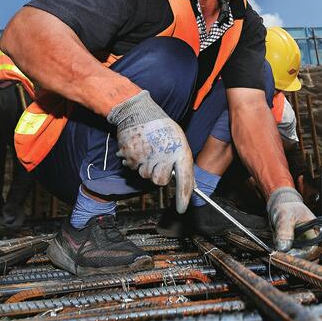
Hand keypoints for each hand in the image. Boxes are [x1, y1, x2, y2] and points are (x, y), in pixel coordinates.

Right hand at [108, 90, 193, 212]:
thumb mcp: (178, 139)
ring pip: (146, 176)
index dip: (184, 196)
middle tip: (157, 161)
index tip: (183, 209)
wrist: (138, 111)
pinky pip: (134, 168)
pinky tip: (139, 149)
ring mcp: (147, 156)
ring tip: (148, 150)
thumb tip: (188, 184)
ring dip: (146, 167)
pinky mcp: (132, 156)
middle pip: (160, 181)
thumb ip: (182, 160)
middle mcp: (165, 154)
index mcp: (180, 149)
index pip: (185, 178)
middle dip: (158, 175)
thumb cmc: (160, 126)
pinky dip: (135, 162)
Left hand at [266, 187, 316, 251]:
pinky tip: (278, 244)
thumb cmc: (287, 206)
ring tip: (279, 244)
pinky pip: (291, 254)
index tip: (288, 254)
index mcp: (317, 230)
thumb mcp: (284, 216)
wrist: (281, 204)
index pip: (315, 249)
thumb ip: (284, 231)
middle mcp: (313, 239)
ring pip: (299, 257)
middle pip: (308, 256)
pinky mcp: (296, 247)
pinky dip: (284, 252)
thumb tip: (282, 247)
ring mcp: (304, 244)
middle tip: (280, 253)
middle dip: (294, 256)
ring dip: (288, 254)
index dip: (302, 255)